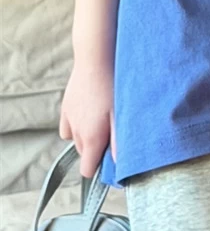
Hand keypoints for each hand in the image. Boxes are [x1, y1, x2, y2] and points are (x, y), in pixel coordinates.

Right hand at [59, 57, 114, 178]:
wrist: (96, 60)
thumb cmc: (113, 86)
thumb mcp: (122, 115)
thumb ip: (119, 142)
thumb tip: (119, 165)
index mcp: (91, 138)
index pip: (87, 170)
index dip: (99, 168)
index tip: (112, 157)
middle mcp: (76, 133)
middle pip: (83, 154)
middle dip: (96, 149)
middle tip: (112, 133)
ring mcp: (68, 119)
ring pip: (75, 140)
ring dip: (87, 137)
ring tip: (103, 121)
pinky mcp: (65, 107)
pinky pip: (68, 127)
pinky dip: (77, 125)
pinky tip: (89, 114)